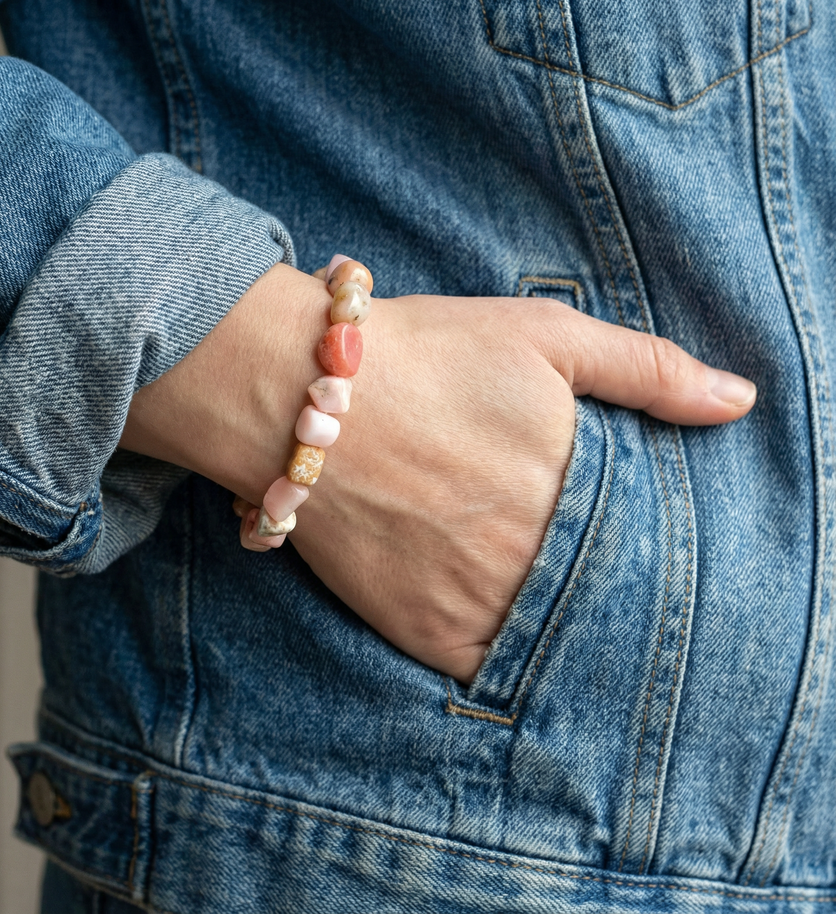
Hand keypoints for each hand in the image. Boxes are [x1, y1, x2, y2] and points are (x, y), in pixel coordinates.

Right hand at [120, 264, 754, 681]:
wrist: (301, 395)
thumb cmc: (424, 354)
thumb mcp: (545, 336)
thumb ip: (649, 369)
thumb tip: (739, 401)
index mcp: (573, 488)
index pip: (649, 545)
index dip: (651, 547)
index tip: (645, 545)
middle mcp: (533, 556)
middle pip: (598, 594)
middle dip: (602, 583)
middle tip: (585, 576)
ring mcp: (476, 601)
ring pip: (550, 637)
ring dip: (557, 621)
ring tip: (540, 594)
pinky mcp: (422, 629)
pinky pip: (489, 668)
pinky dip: (506, 655)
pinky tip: (501, 622)